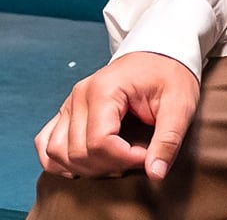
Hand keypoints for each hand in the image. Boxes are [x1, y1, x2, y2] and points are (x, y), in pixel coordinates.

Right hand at [35, 51, 199, 179]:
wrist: (160, 54)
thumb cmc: (170, 76)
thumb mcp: (180, 105)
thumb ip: (168, 140)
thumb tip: (155, 173)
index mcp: (104, 90)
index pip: (99, 142)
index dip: (124, 159)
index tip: (147, 155)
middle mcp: (79, 96)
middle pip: (77, 152)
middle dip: (109, 165)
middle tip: (137, 158)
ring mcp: (70, 104)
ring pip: (56, 152)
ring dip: (84, 167)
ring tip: (115, 162)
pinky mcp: (68, 112)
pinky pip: (46, 143)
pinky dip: (59, 161)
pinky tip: (82, 167)